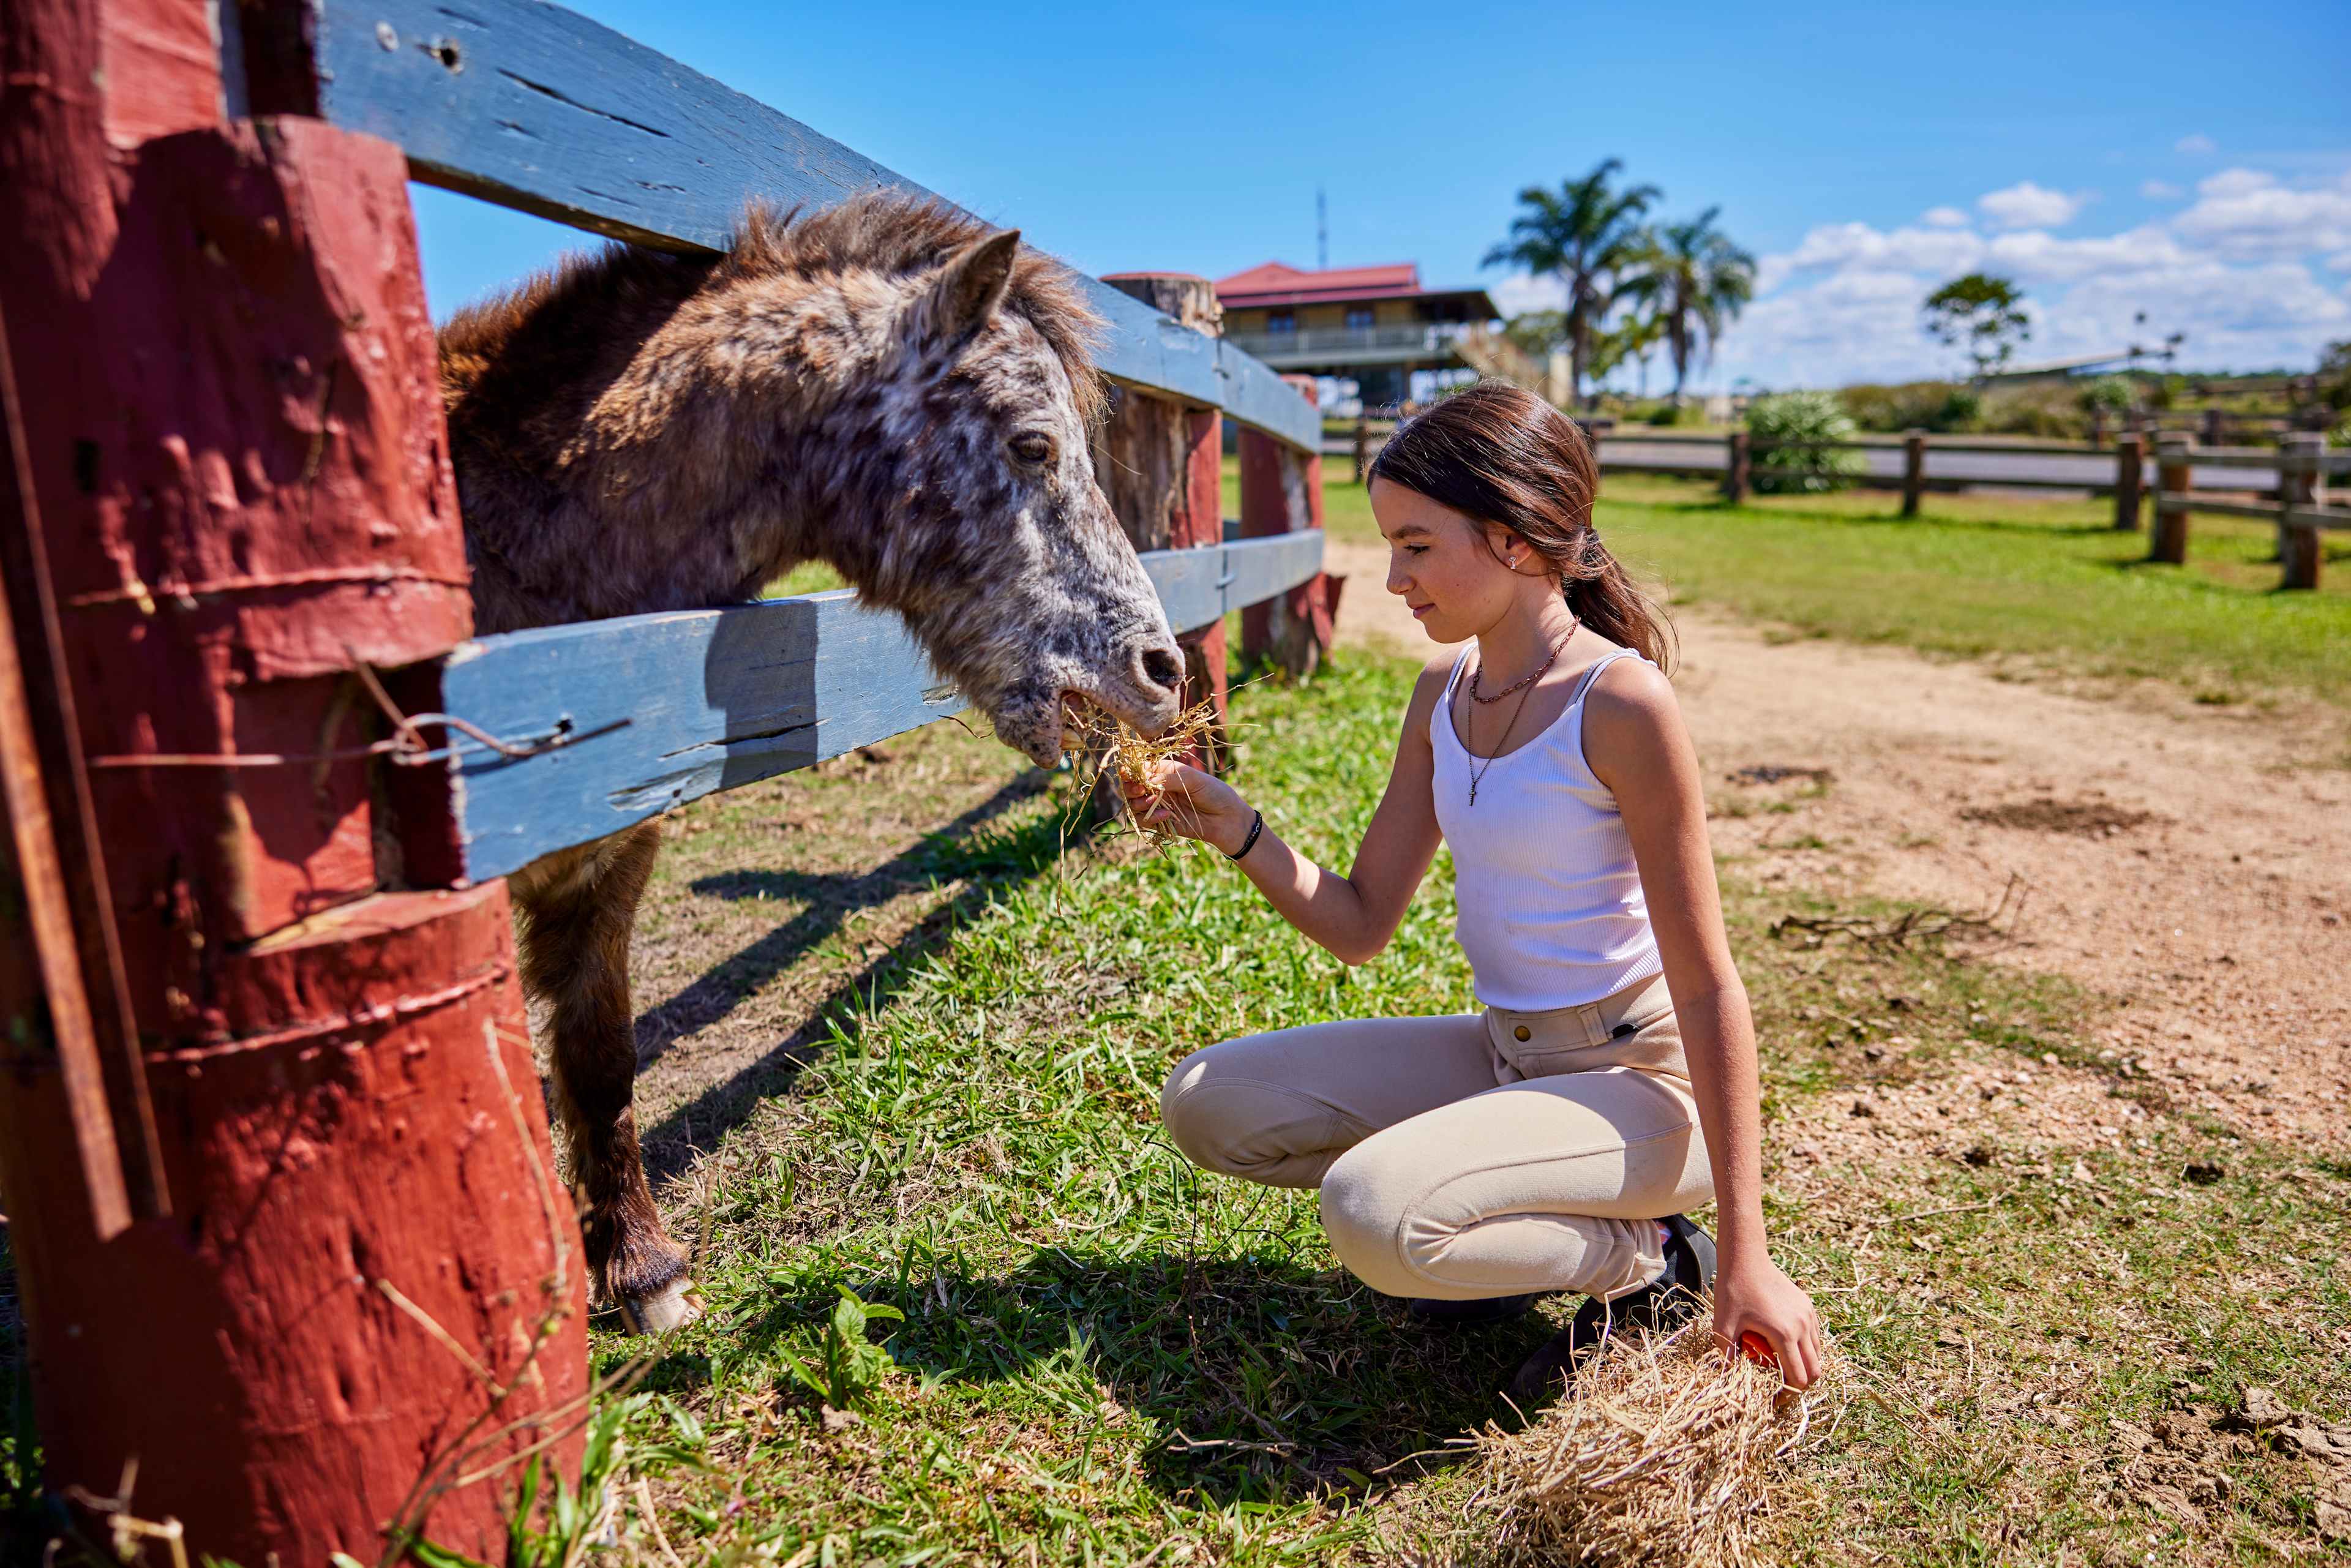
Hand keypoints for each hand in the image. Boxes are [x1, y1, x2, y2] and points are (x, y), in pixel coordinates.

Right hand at [1121, 760, 1255, 856]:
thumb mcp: (1195, 779)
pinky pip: (1144, 821)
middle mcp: (1158, 787)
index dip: (1131, 770)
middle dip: (1130, 788)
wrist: (1227, 820)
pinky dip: (1150, 818)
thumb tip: (1147, 780)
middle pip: (1130, 786)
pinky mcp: (1161, 822)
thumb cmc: (1215, 793)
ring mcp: (1158, 805)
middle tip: (1141, 790)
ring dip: (1139, 803)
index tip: (1129, 773)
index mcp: (1165, 771)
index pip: (1140, 768)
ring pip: (1133, 804)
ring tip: (1153, 802)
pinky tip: (1167, 816)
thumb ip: (1170, 778)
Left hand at [1711, 1251, 1823, 1389]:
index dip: (1788, 1394)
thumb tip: (1730, 1378)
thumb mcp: (1723, 1324)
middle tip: (1781, 1389)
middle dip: (1800, 1385)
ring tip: (1784, 1369)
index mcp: (1784, 1334)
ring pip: (1818, 1354)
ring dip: (1805, 1366)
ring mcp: (1809, 1316)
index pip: (1798, 1378)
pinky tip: (1787, 1348)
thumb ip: (1727, 1354)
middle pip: (1815, 1370)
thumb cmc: (1732, 1290)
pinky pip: (1815, 1337)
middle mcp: (1803, 1327)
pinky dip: (1807, 1349)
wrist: (1746, 1258)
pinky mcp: (1808, 1307)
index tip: (1774, 1399)